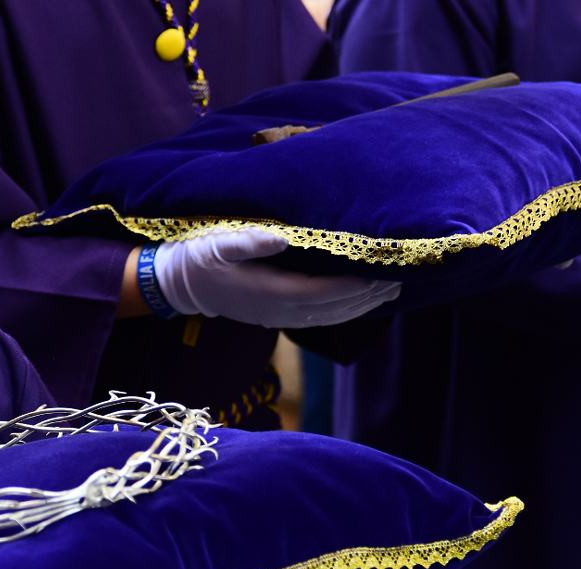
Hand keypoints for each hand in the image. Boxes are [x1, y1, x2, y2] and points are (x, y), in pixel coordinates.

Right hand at [153, 229, 399, 326]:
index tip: (382, 271)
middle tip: (400, 279)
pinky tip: (359, 301)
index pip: (323, 292)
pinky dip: (343, 312)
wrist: (180, 284)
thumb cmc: (199, 256)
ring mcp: (277, 317)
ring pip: (329, 318)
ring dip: (361, 307)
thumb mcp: (218, 242)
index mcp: (269, 290)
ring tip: (390, 291)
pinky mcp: (276, 316)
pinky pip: (319, 319)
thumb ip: (250, 241)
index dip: (354, 286)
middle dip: (367, 297)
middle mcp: (277, 310)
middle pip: (333, 309)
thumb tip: (283, 237)